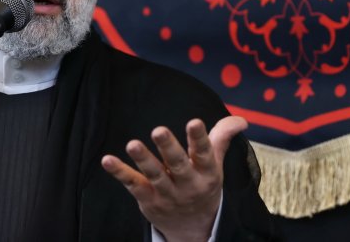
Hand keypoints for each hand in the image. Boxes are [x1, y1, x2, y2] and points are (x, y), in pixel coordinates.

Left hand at [101, 115, 247, 241]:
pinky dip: (120, 173)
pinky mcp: (148, 200)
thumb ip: (222, 137)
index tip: (194, 122)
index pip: (205, 154)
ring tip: (132, 144)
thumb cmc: (203, 185)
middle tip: (158, 130)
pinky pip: (133, 185)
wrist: (193, 229)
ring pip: (155, 175)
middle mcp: (188, 184)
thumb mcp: (216, 164)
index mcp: (207, 173)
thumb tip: (242, 120)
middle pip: (178, 165)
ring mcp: (167, 194)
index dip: (200, 138)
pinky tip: (108, 160)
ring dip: (143, 160)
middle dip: (169, 148)